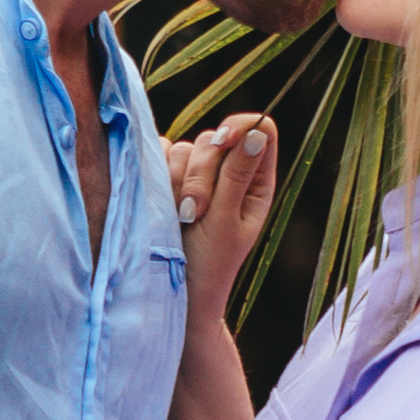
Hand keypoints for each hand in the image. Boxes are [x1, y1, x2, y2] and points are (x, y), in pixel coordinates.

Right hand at [165, 112, 278, 326]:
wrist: (173, 292)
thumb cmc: (209, 264)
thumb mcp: (227, 221)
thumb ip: (237, 175)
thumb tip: (256, 132)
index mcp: (256, 182)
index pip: (260, 130)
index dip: (242, 127)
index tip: (225, 143)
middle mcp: (229, 173)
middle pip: (215, 139)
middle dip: (201, 174)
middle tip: (195, 213)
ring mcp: (198, 175)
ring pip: (185, 148)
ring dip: (178, 182)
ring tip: (180, 219)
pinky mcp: (169, 179)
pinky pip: (161, 157)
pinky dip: (159, 178)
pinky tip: (164, 209)